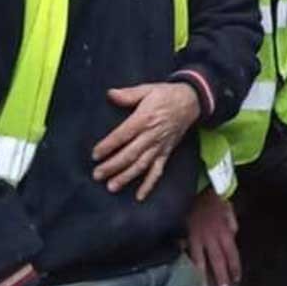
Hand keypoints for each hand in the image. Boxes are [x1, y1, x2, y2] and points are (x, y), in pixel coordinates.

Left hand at [91, 82, 200, 200]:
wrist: (191, 102)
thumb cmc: (165, 95)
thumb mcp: (147, 89)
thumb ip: (128, 94)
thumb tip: (110, 94)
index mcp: (144, 119)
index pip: (122, 135)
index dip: (108, 146)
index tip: (95, 155)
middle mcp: (151, 136)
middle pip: (130, 154)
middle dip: (112, 166)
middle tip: (97, 175)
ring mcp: (159, 147)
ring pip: (141, 165)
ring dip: (126, 177)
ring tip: (111, 186)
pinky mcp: (166, 153)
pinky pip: (157, 171)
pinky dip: (149, 185)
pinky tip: (139, 196)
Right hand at [185, 188, 241, 285]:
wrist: (196, 185)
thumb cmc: (212, 196)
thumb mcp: (227, 207)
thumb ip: (231, 222)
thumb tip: (233, 234)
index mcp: (225, 231)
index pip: (232, 254)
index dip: (234, 268)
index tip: (236, 280)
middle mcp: (211, 237)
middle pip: (218, 260)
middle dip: (221, 276)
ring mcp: (196, 236)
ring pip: (200, 259)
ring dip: (202, 275)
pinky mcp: (183, 233)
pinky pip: (185, 249)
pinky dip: (185, 260)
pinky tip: (183, 270)